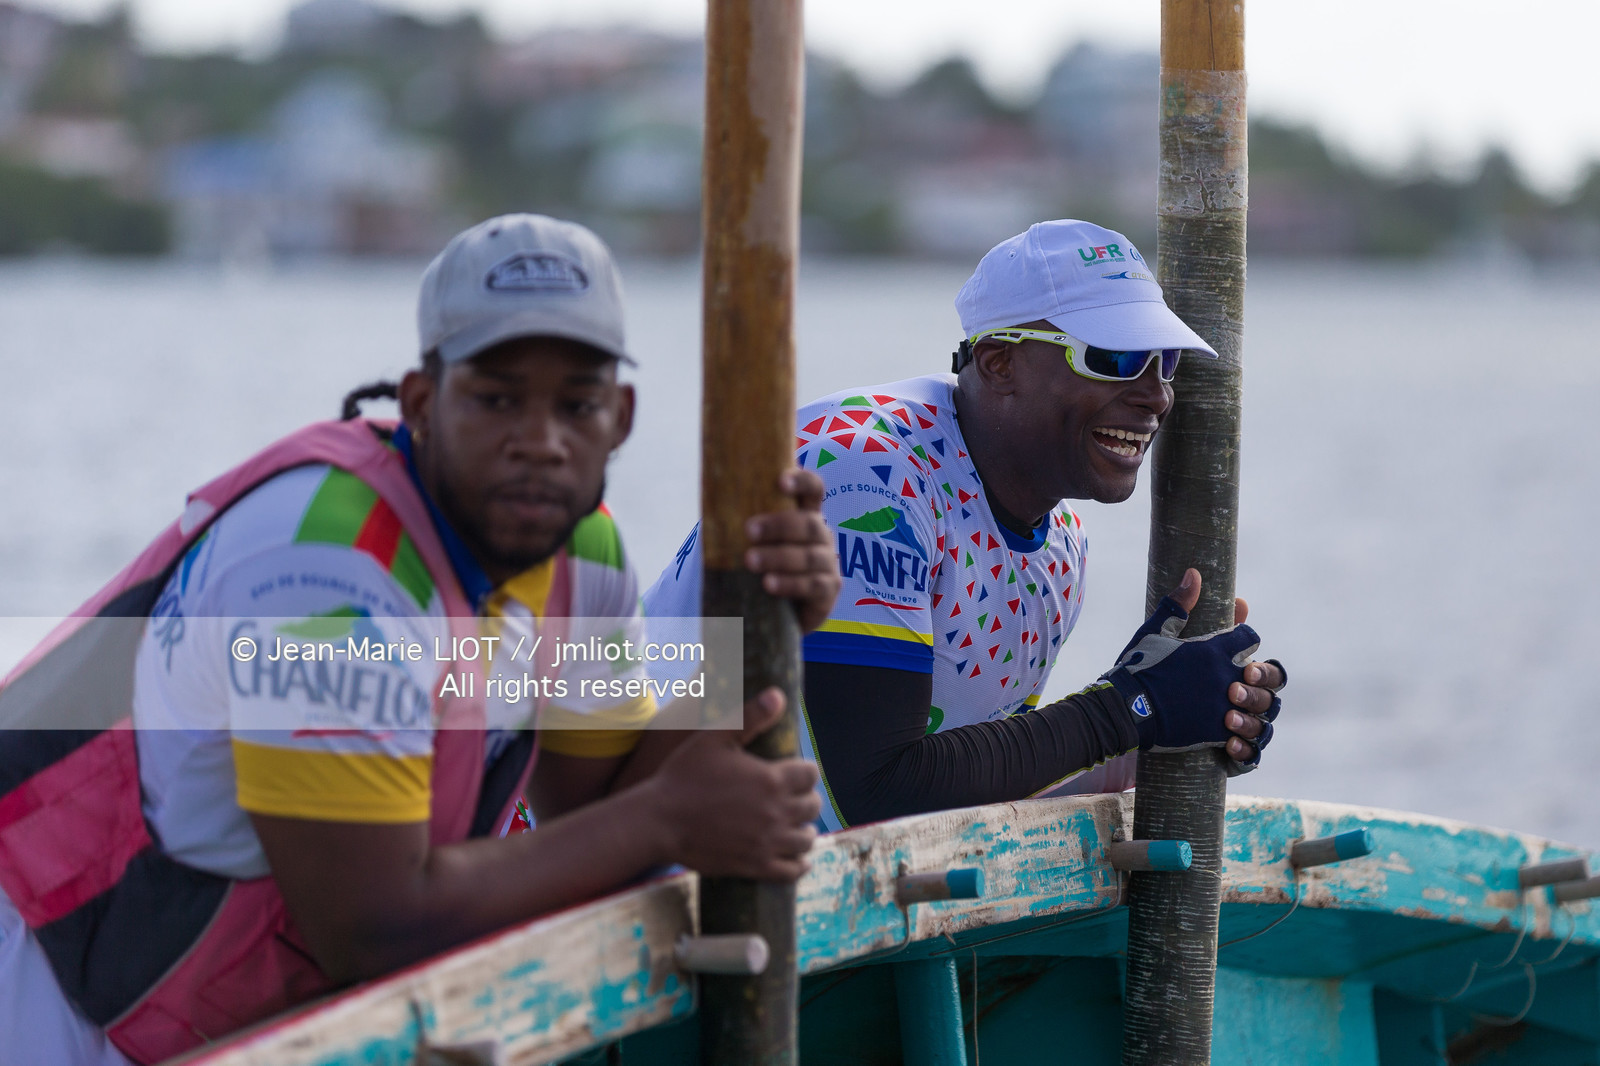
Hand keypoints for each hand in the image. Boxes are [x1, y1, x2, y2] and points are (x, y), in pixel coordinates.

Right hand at [645, 687, 821, 879]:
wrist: (659, 821)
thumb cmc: (684, 775)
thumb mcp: (714, 737)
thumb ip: (749, 716)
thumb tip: (778, 694)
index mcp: (771, 779)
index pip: (811, 774)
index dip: (804, 770)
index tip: (793, 771)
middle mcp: (776, 812)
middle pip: (812, 806)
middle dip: (805, 798)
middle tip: (791, 796)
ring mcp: (768, 842)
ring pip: (806, 839)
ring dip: (803, 829)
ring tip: (792, 824)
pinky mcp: (756, 866)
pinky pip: (792, 870)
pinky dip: (798, 863)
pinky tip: (794, 857)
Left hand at [744, 468, 840, 632]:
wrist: (768, 612)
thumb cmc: (754, 569)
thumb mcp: (746, 541)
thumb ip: (738, 521)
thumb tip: (710, 499)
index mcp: (804, 514)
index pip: (813, 489)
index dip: (802, 481)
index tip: (780, 481)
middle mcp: (821, 535)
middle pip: (809, 523)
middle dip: (778, 525)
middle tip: (749, 530)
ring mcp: (828, 563)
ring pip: (810, 555)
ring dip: (779, 556)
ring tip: (750, 561)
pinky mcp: (828, 591)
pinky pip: (814, 585)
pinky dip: (790, 583)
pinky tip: (769, 584)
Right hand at [1101, 569, 1262, 756]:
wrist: (1125, 710)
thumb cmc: (1138, 667)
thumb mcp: (1154, 632)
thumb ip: (1178, 604)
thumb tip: (1194, 573)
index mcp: (1214, 650)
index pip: (1250, 638)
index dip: (1245, 639)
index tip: (1236, 644)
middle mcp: (1226, 677)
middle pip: (1268, 674)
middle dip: (1260, 675)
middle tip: (1244, 678)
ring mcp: (1225, 706)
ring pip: (1263, 706)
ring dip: (1255, 704)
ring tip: (1237, 705)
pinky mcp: (1217, 732)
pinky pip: (1246, 736)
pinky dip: (1243, 736)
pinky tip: (1233, 732)